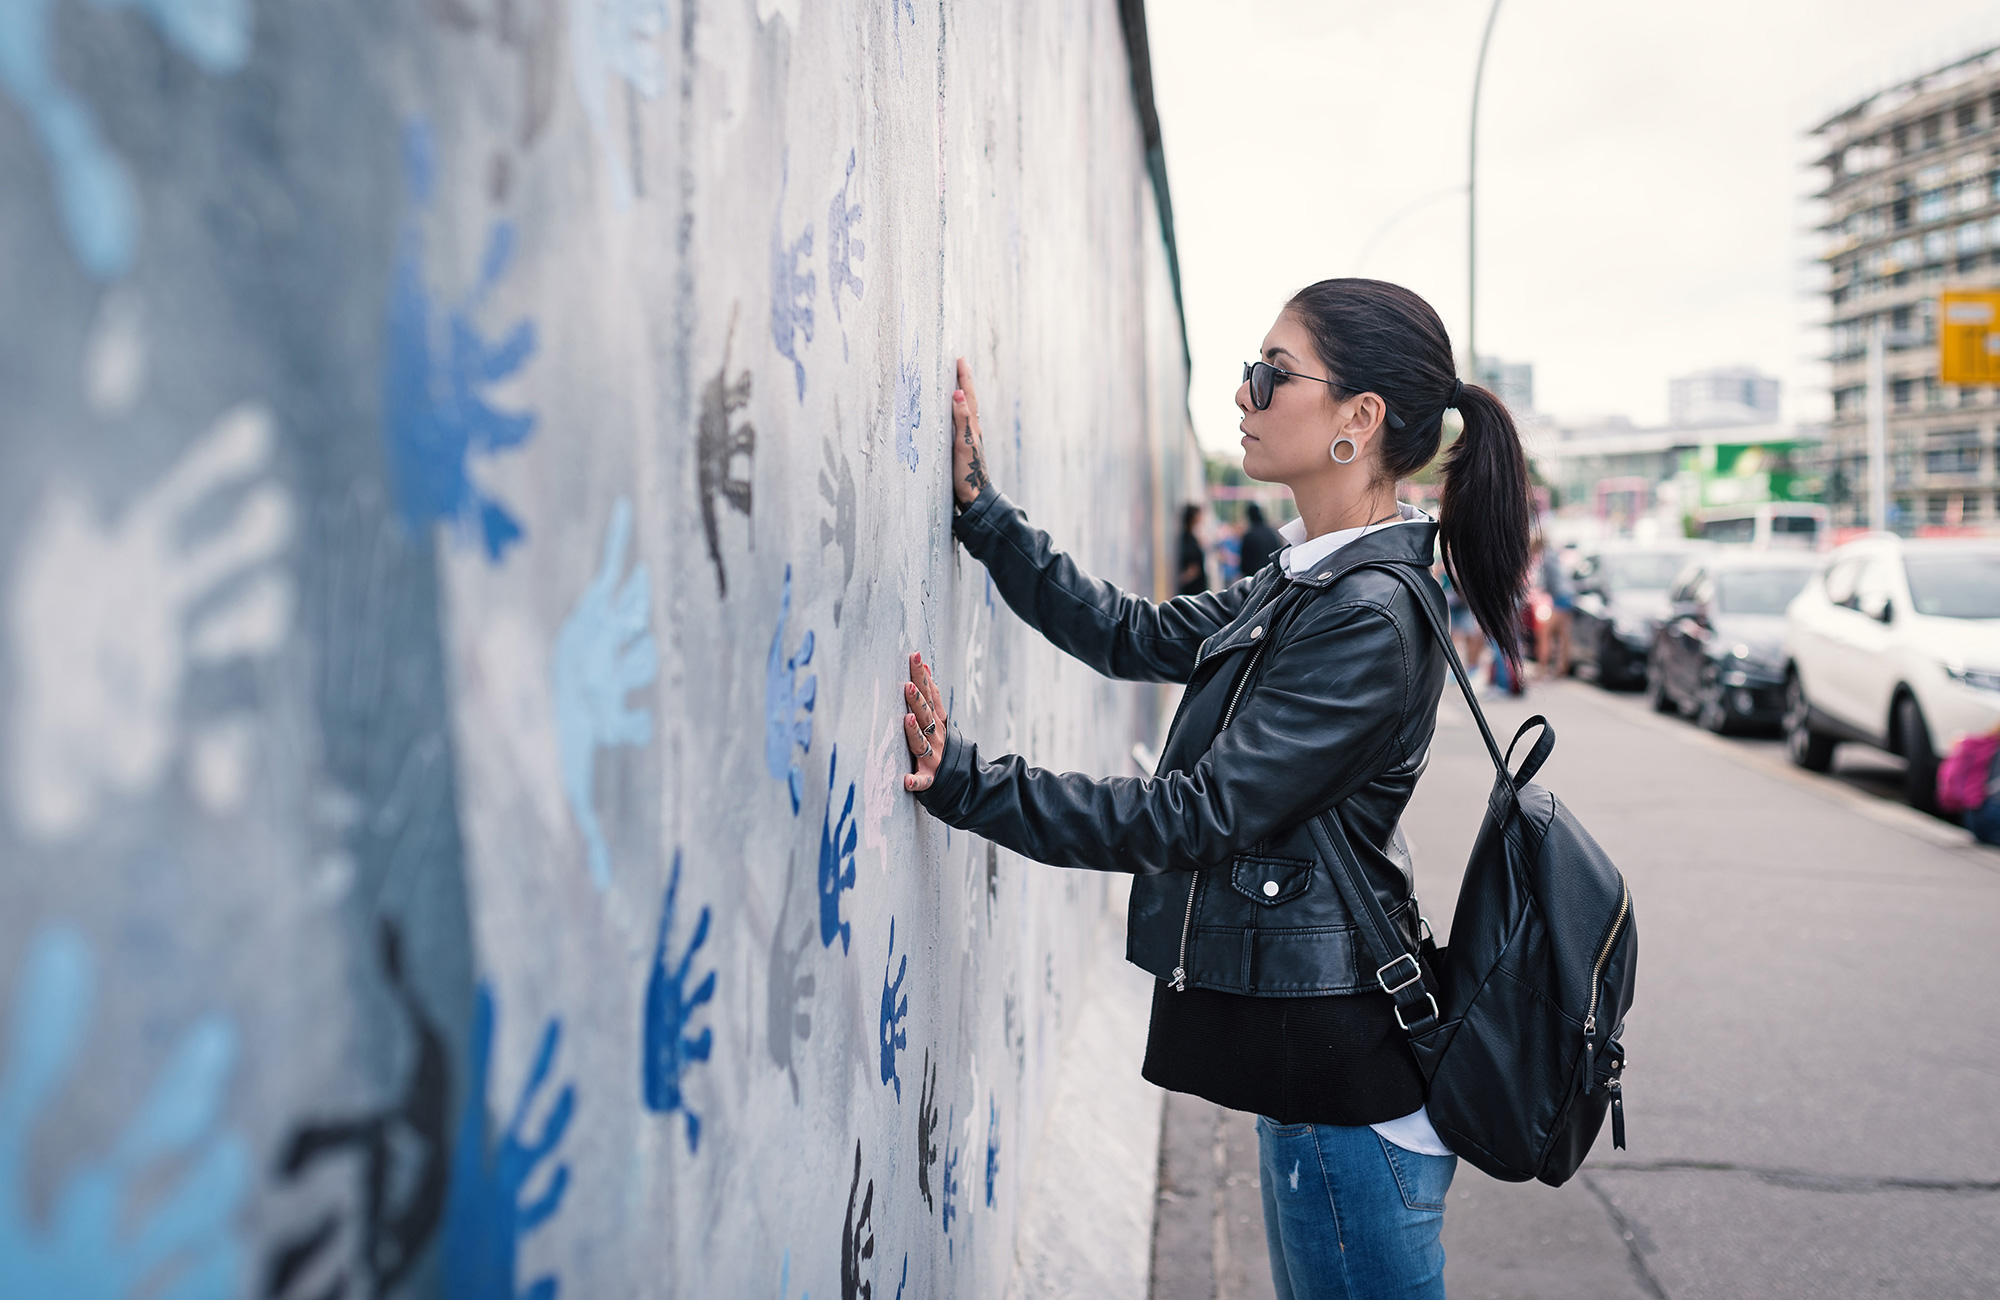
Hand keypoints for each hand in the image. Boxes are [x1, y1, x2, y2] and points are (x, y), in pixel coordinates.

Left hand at [902, 652, 948, 791]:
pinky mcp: (929, 779)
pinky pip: (922, 782)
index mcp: (937, 722)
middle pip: (926, 715)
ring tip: (907, 719)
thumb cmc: (942, 745)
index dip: (923, 677)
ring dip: (914, 732)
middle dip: (918, 700)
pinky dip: (915, 781)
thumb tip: (924, 665)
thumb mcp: (940, 719)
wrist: (965, 780)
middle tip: (908, 685)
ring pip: (921, 743)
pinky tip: (906, 781)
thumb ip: (931, 695)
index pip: (930, 695)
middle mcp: (936, 737)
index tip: (915, 657)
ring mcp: (932, 758)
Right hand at [950, 357, 991, 506]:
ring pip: (965, 409)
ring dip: (962, 394)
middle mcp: (972, 428)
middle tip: (960, 364)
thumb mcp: (963, 444)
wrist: (974, 496)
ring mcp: (969, 437)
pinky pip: (961, 421)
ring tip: (958, 382)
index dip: (963, 378)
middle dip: (964, 381)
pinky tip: (955, 413)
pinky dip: (958, 410)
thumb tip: (959, 394)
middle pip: (968, 399)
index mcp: (972, 425)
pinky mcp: (964, 446)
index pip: (967, 396)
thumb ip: (961, 419)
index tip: (960, 359)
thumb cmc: (968, 472)